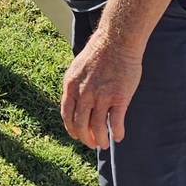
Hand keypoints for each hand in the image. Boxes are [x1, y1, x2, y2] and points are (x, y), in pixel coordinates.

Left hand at [61, 29, 142, 148]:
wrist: (115, 42)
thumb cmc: (98, 53)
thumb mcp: (77, 68)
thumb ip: (75, 85)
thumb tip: (75, 100)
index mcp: (71, 85)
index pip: (67, 114)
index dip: (71, 128)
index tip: (77, 136)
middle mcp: (84, 93)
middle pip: (81, 124)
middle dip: (86, 138)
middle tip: (92, 143)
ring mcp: (101, 97)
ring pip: (98, 128)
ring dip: (101, 139)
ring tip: (105, 144)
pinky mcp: (119, 98)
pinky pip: (116, 122)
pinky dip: (117, 133)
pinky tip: (119, 136)